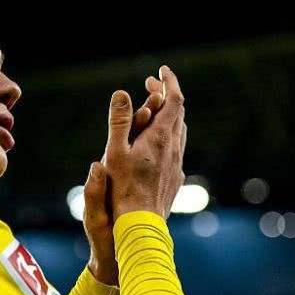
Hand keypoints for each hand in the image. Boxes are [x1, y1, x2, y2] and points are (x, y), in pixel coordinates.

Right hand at [104, 66, 186, 220]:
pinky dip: (169, 135)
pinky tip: (159, 143)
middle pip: (177, 113)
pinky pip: (176, 150)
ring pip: (179, 131)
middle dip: (166, 95)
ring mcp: (176, 163)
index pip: (173, 100)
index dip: (169, 82)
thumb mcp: (115, 152)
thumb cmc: (123, 190)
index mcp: (160, 137)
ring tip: (156, 110)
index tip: (160, 70)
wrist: (141, 224)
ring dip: (169, 115)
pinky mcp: (175, 178)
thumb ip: (120, 121)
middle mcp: (174, 148)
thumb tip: (122, 92)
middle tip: (152, 85)